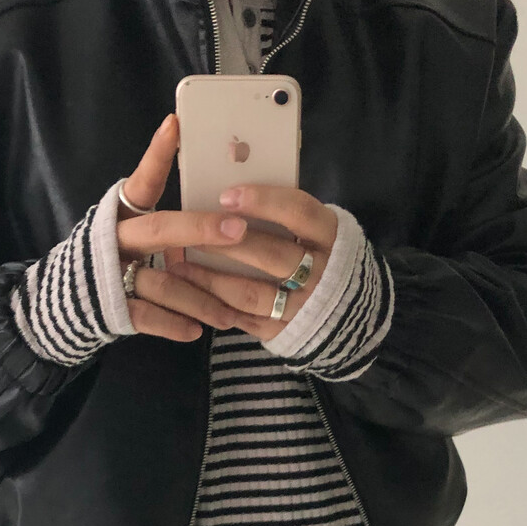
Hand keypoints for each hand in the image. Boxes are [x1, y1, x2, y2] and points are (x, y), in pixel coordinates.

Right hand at [117, 115, 263, 342]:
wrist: (65, 306)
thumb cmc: (117, 262)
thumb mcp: (133, 233)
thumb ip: (169, 223)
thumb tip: (232, 212)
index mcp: (122, 214)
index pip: (141, 179)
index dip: (157, 154)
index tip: (176, 124)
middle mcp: (115, 238)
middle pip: (160, 230)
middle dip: (201, 229)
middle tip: (238, 231)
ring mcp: (110, 273)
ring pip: (161, 282)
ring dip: (200, 299)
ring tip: (230, 315)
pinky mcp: (109, 307)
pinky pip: (147, 316)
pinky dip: (174, 325)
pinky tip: (195, 332)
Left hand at [166, 185, 338, 341]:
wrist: (347, 310)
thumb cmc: (317, 254)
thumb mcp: (314, 229)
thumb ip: (284, 214)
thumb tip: (229, 194)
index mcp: (329, 236)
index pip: (299, 212)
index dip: (263, 201)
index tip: (226, 196)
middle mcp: (321, 273)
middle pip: (271, 254)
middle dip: (226, 243)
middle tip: (189, 232)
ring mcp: (303, 306)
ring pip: (251, 292)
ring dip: (211, 279)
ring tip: (179, 266)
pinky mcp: (285, 331)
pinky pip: (245, 319)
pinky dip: (216, 306)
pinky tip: (192, 293)